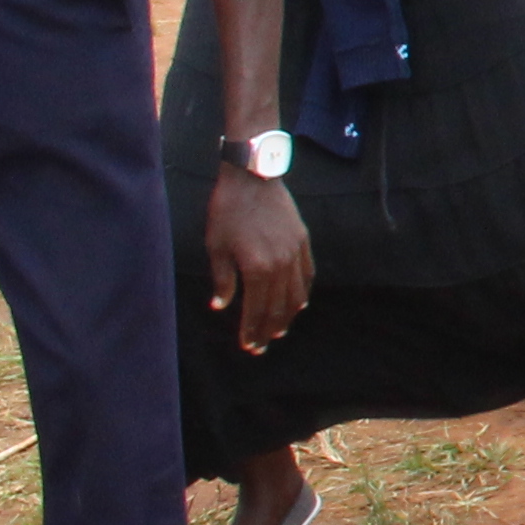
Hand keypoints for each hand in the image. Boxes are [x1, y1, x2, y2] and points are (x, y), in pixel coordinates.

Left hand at [209, 165, 312, 354]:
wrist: (253, 177)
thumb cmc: (227, 211)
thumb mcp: (216, 246)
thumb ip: (222, 280)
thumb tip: (220, 306)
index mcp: (257, 269)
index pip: (256, 310)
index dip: (252, 331)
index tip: (248, 347)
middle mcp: (281, 265)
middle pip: (278, 308)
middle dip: (269, 330)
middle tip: (262, 346)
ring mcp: (295, 253)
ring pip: (296, 294)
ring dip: (288, 316)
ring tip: (280, 330)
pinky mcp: (303, 240)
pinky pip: (307, 274)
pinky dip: (304, 292)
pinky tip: (299, 303)